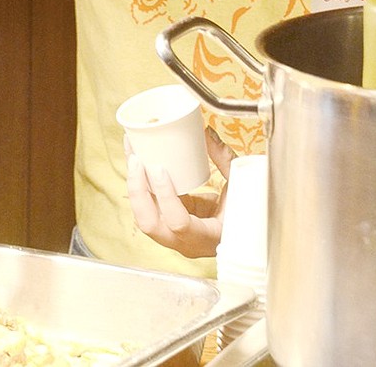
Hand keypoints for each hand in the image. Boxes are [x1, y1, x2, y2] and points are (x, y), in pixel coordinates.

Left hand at [125, 127, 233, 257]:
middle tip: (137, 159)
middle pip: (148, 223)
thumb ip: (224, 160)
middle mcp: (183, 242)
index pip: (178, 222)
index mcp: (205, 238)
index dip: (166, 196)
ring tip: (132, 153)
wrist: (239, 234)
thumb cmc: (243, 216)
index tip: (159, 169)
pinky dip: (138, 185)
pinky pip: (146, 208)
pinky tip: (136, 160)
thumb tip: (206, 133)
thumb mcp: (240, 187)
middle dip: (138, 190)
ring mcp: (170, 237)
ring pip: (142, 216)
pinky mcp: (164, 224)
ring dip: (134, 185)